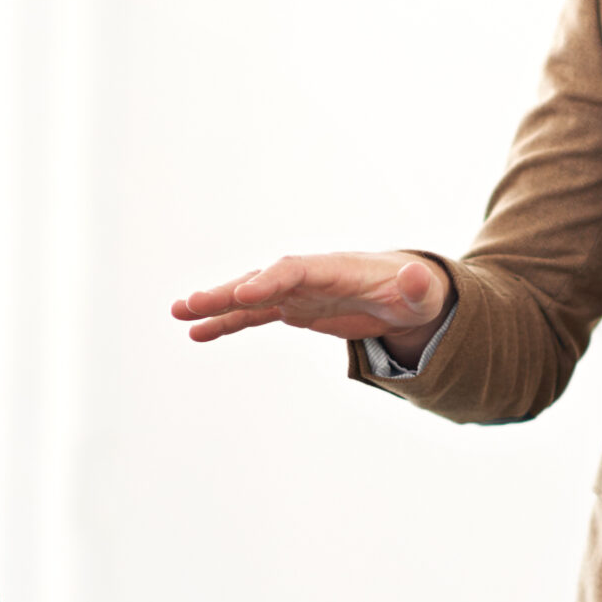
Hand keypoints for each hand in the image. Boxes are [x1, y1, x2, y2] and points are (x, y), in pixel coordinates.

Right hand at [171, 251, 452, 365]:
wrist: (409, 295)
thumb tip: (418, 277)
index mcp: (335, 268)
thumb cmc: (418, 293)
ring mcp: (297, 292)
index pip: (295, 269)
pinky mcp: (293, 308)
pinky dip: (226, 322)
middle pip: (261, 279)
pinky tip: (196, 333)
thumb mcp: (424, 293)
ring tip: (178, 313)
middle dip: (227, 291)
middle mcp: (309, 276)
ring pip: (249, 296)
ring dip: (215, 305)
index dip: (269, 280)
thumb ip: (417, 286)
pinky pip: (253, 314)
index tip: (243, 294)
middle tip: (190, 303)